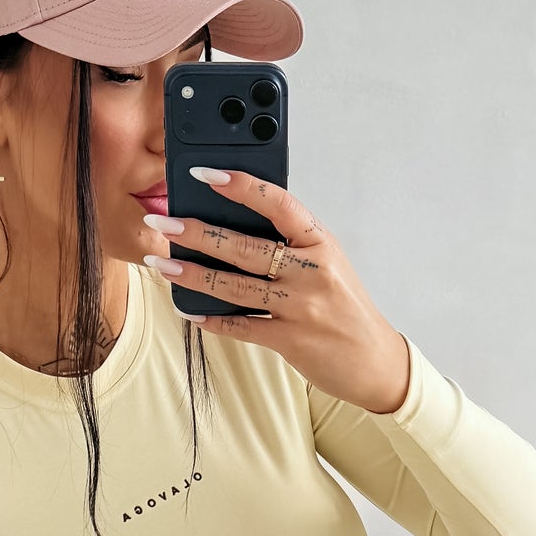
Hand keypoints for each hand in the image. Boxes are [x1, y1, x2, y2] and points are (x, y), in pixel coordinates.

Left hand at [141, 172, 412, 413]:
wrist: (374, 361)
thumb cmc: (344, 306)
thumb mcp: (326, 262)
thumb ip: (290, 242)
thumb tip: (234, 221)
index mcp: (320, 242)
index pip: (278, 204)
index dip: (241, 186)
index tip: (206, 174)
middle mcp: (311, 271)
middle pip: (245, 247)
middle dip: (197, 232)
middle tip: (162, 221)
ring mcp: (300, 307)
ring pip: (235, 286)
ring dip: (193, 274)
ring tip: (162, 264)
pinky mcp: (290, 340)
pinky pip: (241, 326)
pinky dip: (213, 319)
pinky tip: (189, 309)